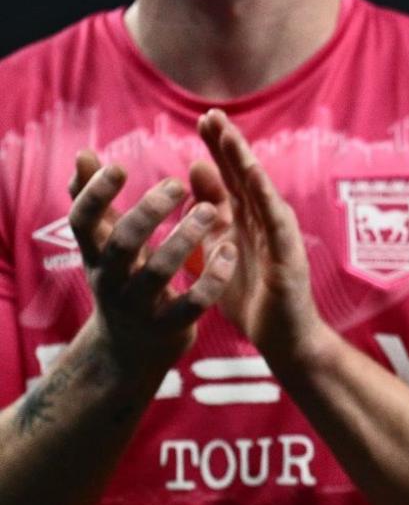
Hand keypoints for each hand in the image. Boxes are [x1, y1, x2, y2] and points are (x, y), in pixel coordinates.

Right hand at [63, 154, 234, 382]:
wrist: (129, 351)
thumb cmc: (120, 280)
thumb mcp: (103, 245)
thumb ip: (95, 200)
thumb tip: (83, 153)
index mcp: (94, 254)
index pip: (82, 220)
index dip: (95, 194)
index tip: (119, 166)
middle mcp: (111, 279)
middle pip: (122, 243)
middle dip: (148, 212)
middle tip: (177, 183)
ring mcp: (140, 305)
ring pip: (158, 272)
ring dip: (184, 239)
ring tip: (209, 210)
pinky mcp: (170, 326)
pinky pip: (192, 303)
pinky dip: (211, 278)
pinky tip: (230, 250)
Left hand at [197, 110, 326, 366]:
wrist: (282, 338)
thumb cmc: (252, 298)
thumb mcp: (217, 249)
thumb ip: (208, 213)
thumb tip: (194, 169)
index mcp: (246, 220)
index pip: (232, 176)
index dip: (219, 148)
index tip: (203, 119)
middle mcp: (265, 221)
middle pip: (246, 175)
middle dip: (229, 145)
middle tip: (212, 115)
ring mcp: (280, 235)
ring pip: (261, 191)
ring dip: (245, 162)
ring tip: (229, 138)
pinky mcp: (289, 254)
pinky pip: (275, 221)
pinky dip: (264, 196)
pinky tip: (253, 177)